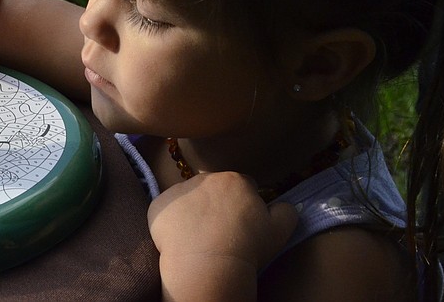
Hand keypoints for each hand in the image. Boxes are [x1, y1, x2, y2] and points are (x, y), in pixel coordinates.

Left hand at [147, 172, 297, 299]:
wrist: (208, 264)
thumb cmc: (246, 248)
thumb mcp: (280, 230)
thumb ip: (286, 211)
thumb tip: (282, 204)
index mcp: (235, 180)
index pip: (242, 186)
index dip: (242, 205)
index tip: (240, 223)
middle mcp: (204, 178)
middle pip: (212, 189)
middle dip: (216, 204)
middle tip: (218, 231)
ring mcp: (178, 190)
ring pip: (187, 198)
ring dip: (192, 210)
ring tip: (198, 237)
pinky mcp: (158, 205)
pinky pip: (166, 210)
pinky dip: (171, 221)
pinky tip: (180, 239)